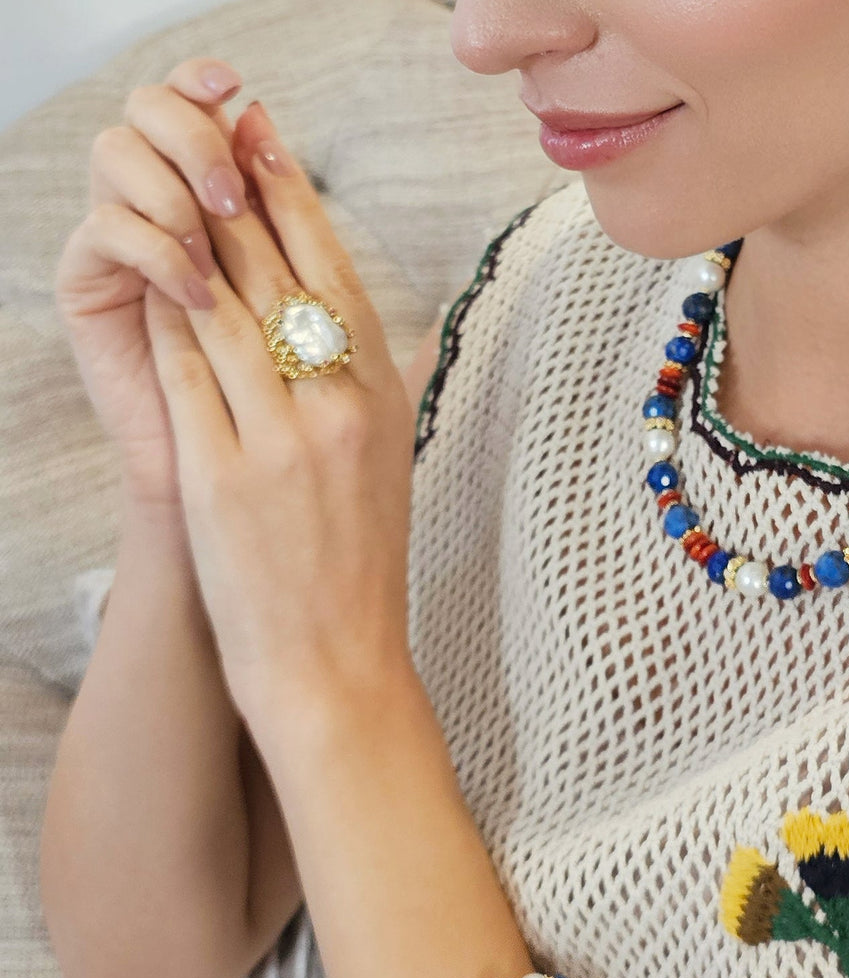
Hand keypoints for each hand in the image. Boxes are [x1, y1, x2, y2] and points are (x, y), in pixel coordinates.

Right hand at [54, 56, 275, 510]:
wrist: (237, 501)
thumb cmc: (290, 421)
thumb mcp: (318, 332)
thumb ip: (317, 263)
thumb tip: (365, 204)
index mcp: (225, 204)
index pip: (209, 115)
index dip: (218, 98)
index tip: (249, 98)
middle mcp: (170, 210)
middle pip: (161, 119)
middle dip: (204, 139)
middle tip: (238, 177)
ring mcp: (127, 244)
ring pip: (121, 156)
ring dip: (175, 184)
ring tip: (219, 227)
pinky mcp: (91, 286)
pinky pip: (107, 231)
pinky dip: (155, 250)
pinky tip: (194, 285)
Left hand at [140, 100, 417, 736]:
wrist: (336, 666)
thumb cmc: (360, 572)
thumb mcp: (394, 469)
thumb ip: (385, 391)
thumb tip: (400, 329)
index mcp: (384, 401)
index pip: (336, 273)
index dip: (295, 197)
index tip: (266, 141)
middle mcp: (339, 409)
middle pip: (278, 274)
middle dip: (236, 196)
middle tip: (208, 140)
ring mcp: (280, 439)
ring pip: (224, 310)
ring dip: (192, 247)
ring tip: (169, 197)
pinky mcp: (221, 475)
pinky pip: (185, 373)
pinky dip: (165, 321)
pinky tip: (149, 285)